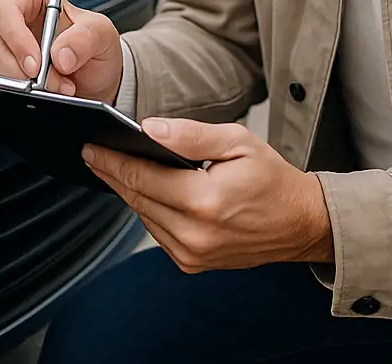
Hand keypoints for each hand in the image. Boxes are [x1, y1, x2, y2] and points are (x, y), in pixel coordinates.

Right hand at [0, 0, 123, 103]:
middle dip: (16, 62)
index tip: (35, 58)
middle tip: (41, 80)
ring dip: (19, 80)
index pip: (9, 2)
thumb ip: (85, 38)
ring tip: (53, 87)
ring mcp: (2, 45)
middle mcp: (13, 18)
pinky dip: (12, 90)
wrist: (94, 84)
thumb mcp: (102, 35)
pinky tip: (37, 94)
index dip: (15, 29)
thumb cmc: (93, 49)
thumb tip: (60, 55)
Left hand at [82, 117, 333, 271]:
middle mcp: (194, 235)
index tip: (90, 146)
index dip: (111, 160)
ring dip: (129, 192)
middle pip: (136, 198)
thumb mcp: (237, 142)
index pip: (142, 178)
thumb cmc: (271, 179)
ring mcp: (192, 254)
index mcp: (204, 202)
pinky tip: (145, 190)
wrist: (300, 224)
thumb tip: (149, 128)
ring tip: (114, 166)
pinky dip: (149, 209)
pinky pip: (157, 231)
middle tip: (93, 152)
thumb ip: (190, 135)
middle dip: (112, 173)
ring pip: (143, 216)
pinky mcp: (192, 263)